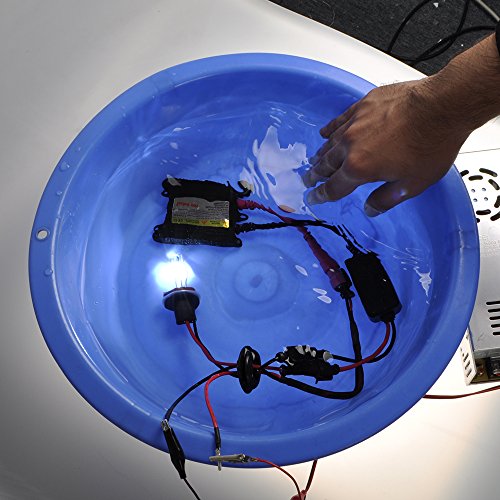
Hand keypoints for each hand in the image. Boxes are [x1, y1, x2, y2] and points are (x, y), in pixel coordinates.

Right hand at [303, 79, 469, 215]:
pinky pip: (339, 120)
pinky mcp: (363, 105)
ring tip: (315, 160)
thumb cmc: (431, 143)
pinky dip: (330, 129)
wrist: (443, 105)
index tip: (314, 198)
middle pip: (326, 164)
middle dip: (316, 175)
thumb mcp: (412, 184)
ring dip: (321, 154)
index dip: (321, 195)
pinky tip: (325, 132)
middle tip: (308, 180)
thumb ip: (386, 199)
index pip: (333, 187)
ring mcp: (355, 123)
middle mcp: (351, 145)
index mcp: (359, 168)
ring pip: (330, 143)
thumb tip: (370, 209)